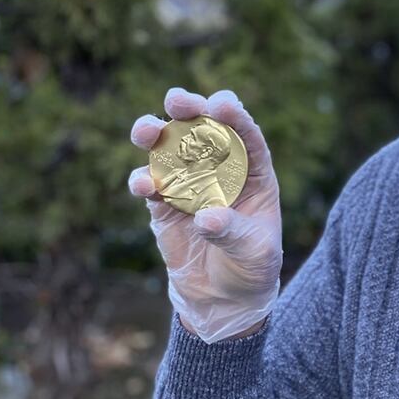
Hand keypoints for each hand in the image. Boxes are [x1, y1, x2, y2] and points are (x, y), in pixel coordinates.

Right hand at [128, 88, 282, 343]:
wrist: (223, 298)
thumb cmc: (250, 267)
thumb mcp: (254, 251)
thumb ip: (232, 232)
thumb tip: (206, 217)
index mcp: (254, 172)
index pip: (247, 136)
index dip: (234, 116)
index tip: (220, 103)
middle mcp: (220, 169)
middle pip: (204, 130)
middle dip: (190, 109)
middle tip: (176, 99)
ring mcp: (189, 183)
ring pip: (170, 149)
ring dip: (156, 135)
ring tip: (146, 131)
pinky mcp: (164, 204)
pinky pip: (151, 185)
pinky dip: (144, 181)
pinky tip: (144, 185)